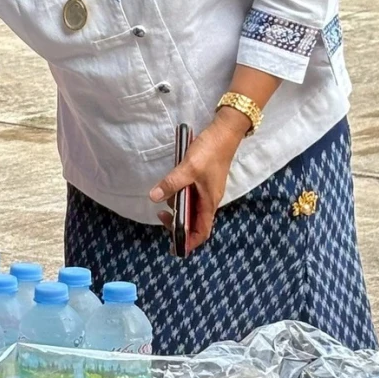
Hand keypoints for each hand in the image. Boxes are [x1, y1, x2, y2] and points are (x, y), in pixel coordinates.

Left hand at [149, 114, 243, 253]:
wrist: (224, 132)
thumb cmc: (210, 151)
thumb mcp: (188, 168)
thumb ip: (171, 184)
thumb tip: (154, 198)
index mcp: (209, 202)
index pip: (202, 231)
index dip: (189, 242)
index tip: (175, 245)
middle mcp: (209, 200)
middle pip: (195, 222)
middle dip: (179, 224)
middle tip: (162, 216)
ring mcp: (207, 190)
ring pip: (192, 208)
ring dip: (178, 208)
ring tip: (165, 199)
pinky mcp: (204, 181)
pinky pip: (191, 196)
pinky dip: (180, 196)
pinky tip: (171, 187)